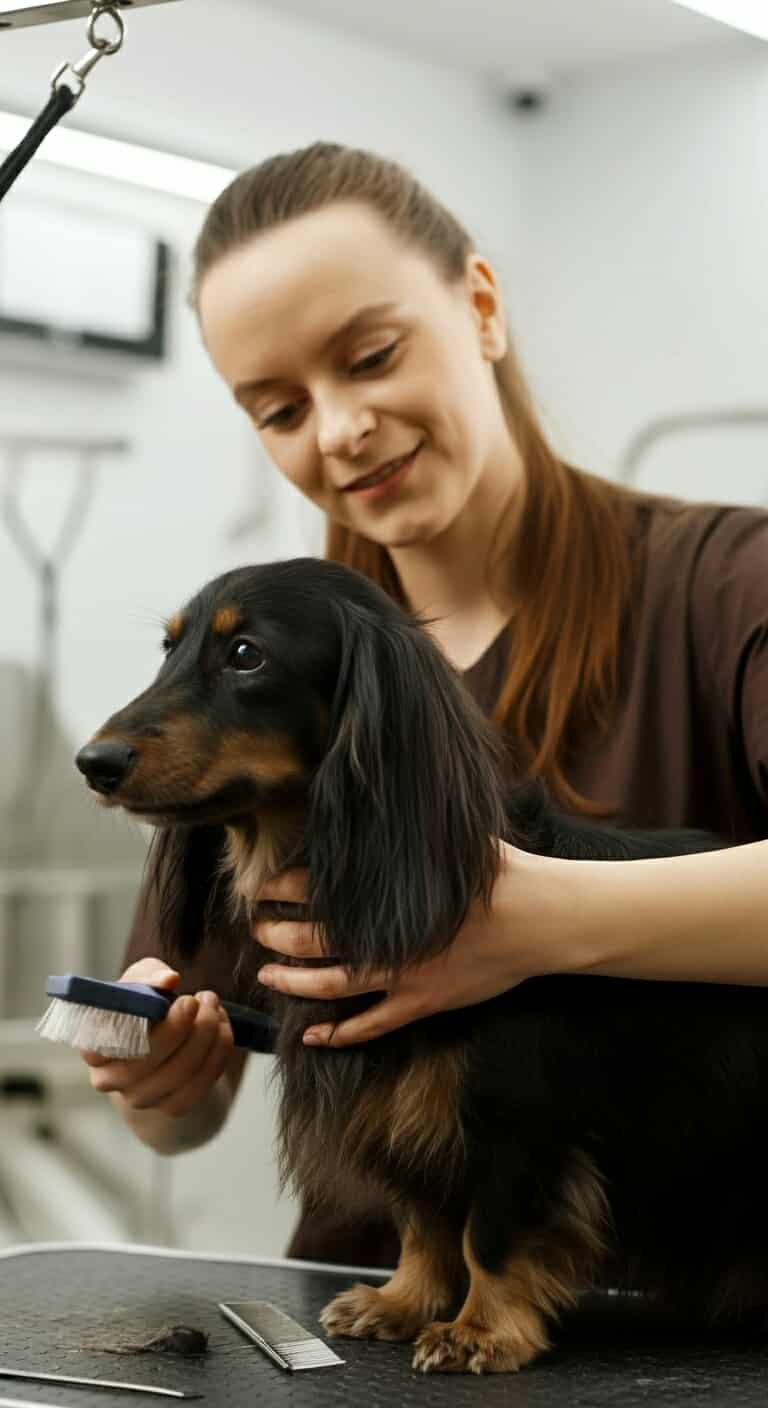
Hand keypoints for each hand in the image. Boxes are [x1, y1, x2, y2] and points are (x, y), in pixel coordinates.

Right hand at [80, 958, 234, 1117]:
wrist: (170, 1039)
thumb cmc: (147, 1004)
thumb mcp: (143, 981)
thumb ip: (150, 975)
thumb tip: (168, 980)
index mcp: (92, 1046)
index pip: (99, 1044)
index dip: (136, 1023)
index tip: (170, 998)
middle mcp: (109, 1079)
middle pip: (141, 1063)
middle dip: (179, 1028)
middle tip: (200, 1000)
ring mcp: (139, 1098)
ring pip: (177, 1074)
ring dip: (205, 1036)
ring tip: (213, 1007)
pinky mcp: (171, 1107)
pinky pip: (199, 1086)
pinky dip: (217, 1054)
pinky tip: (221, 1029)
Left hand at [253, 845, 547, 1046]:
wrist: (540, 918)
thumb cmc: (502, 873)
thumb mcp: (452, 840)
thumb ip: (413, 838)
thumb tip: (385, 809)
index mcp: (389, 896)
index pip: (320, 889)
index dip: (286, 888)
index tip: (265, 886)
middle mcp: (388, 938)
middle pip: (314, 939)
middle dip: (277, 933)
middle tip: (256, 926)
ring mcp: (404, 976)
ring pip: (331, 985)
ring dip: (293, 981)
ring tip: (266, 973)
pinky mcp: (423, 1002)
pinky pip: (372, 1025)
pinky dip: (339, 1034)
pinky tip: (311, 1037)